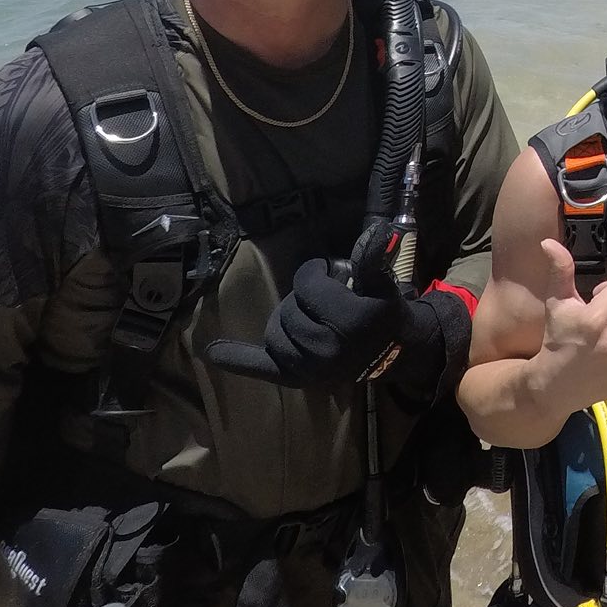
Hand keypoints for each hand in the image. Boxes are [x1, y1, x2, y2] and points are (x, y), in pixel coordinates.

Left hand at [209, 220, 470, 388]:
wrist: (394, 354)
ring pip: (275, 332)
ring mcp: (310, 368)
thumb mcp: (381, 283)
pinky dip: (237, 359)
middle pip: (290, 309)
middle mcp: (326, 347)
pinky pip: (263, 367)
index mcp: (348, 320)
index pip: (308, 285)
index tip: (326, 270)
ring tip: (303, 315)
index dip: (315, 272)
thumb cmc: (384, 313)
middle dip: (302, 298)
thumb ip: (372, 258)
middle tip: (320, 299)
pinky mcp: (299, 379)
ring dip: (284, 319)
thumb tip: (376, 228)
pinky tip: (211, 352)